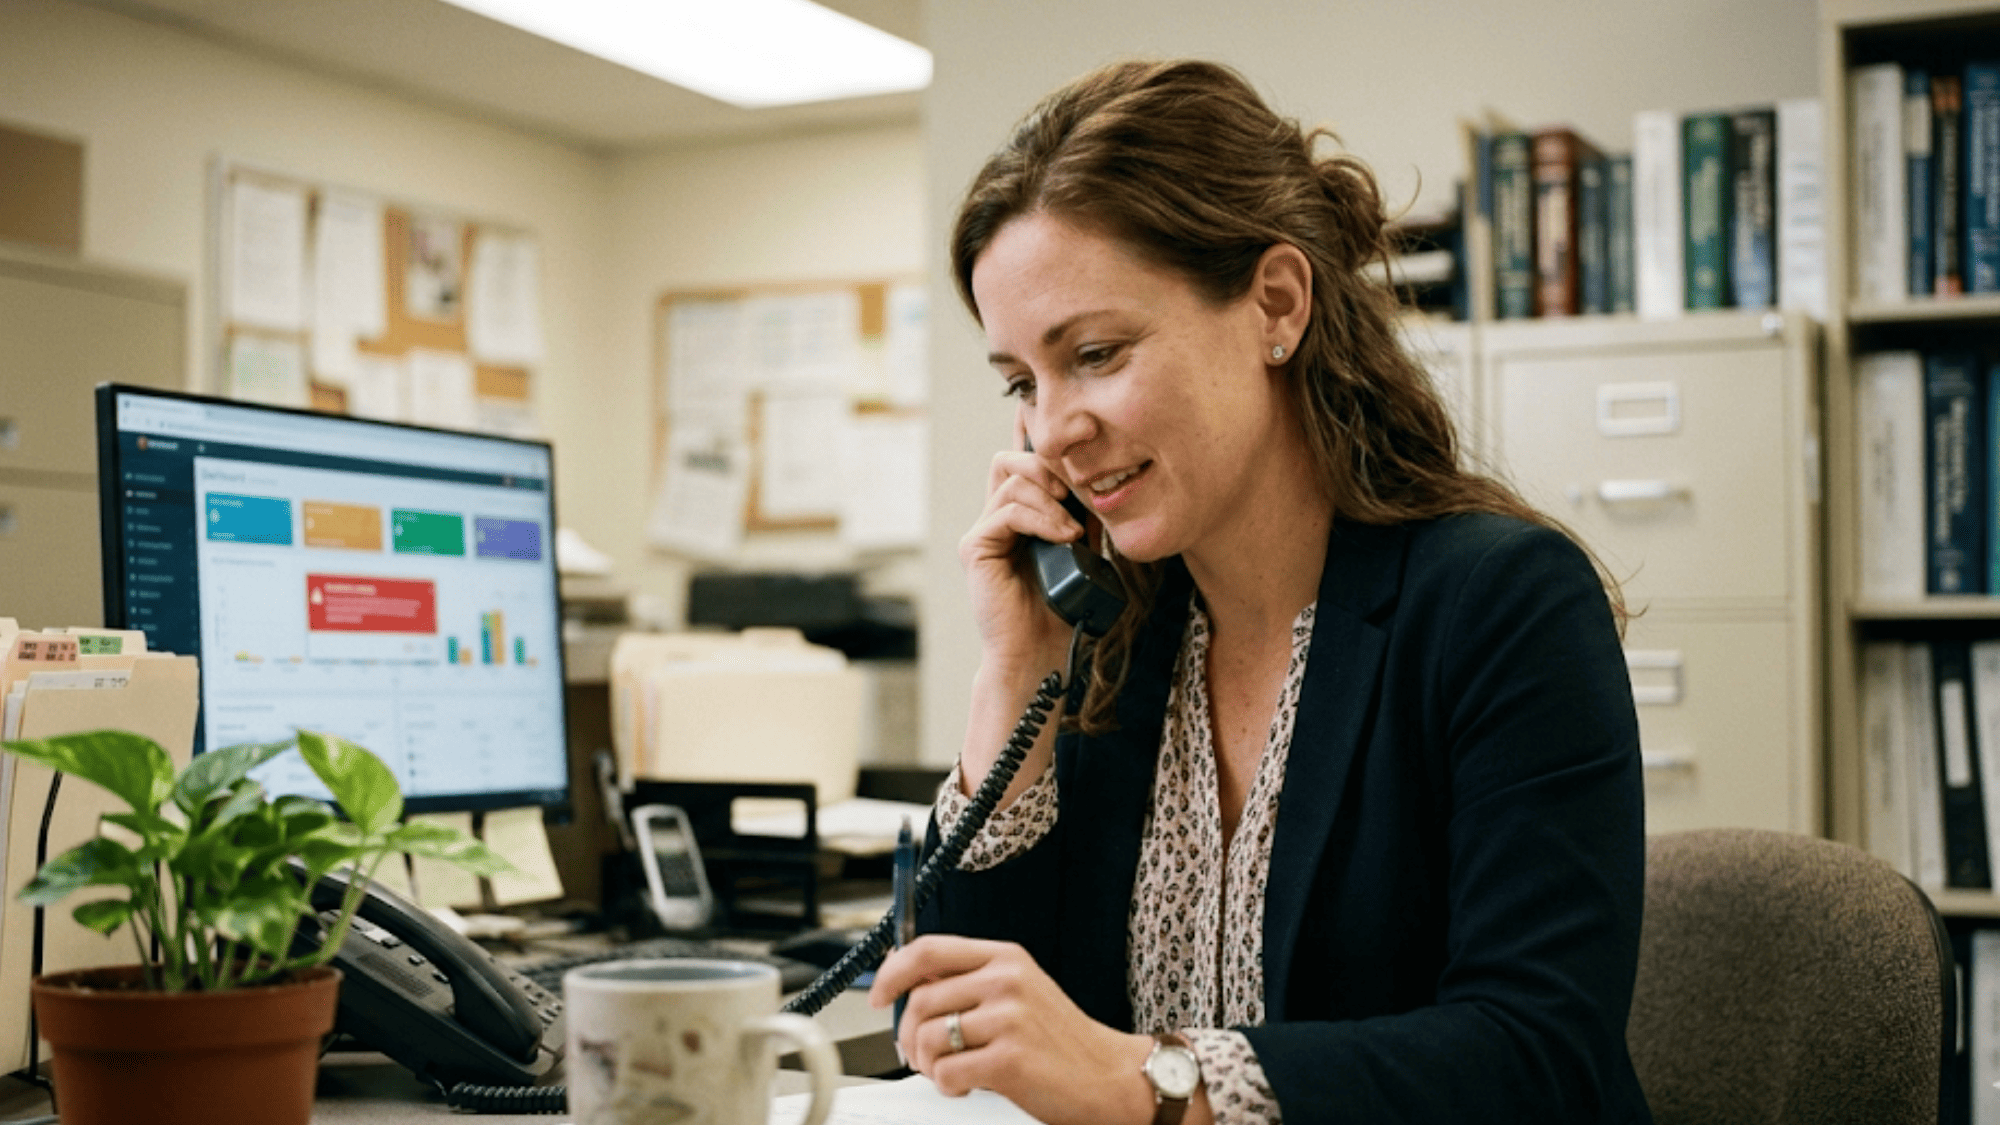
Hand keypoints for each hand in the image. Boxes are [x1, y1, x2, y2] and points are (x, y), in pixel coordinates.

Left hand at [870, 935, 1156, 1124]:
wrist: (1109, 1076)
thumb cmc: (1060, 1040)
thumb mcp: (1018, 992)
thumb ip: (969, 981)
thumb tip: (905, 981)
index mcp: (1005, 957)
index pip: (927, 950)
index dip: (891, 973)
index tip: (878, 996)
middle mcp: (1006, 981)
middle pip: (919, 1001)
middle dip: (909, 1037)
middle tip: (922, 1056)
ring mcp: (1009, 1019)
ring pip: (927, 1039)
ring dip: (928, 1065)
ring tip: (952, 1073)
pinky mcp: (1009, 1059)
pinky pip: (946, 1072)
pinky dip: (948, 1087)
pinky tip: (969, 1086)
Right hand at [959, 448, 1085, 677]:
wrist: (1039, 652)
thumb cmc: (1060, 612)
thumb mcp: (1081, 554)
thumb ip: (1083, 519)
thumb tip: (1098, 488)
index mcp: (1018, 519)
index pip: (1023, 466)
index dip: (1049, 460)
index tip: (1084, 476)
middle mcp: (995, 521)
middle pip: (1010, 462)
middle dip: (1047, 469)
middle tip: (1076, 495)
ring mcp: (983, 533)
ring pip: (1012, 483)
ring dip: (1051, 500)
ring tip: (1074, 531)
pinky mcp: (975, 548)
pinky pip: (1006, 512)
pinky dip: (1039, 518)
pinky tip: (1062, 536)